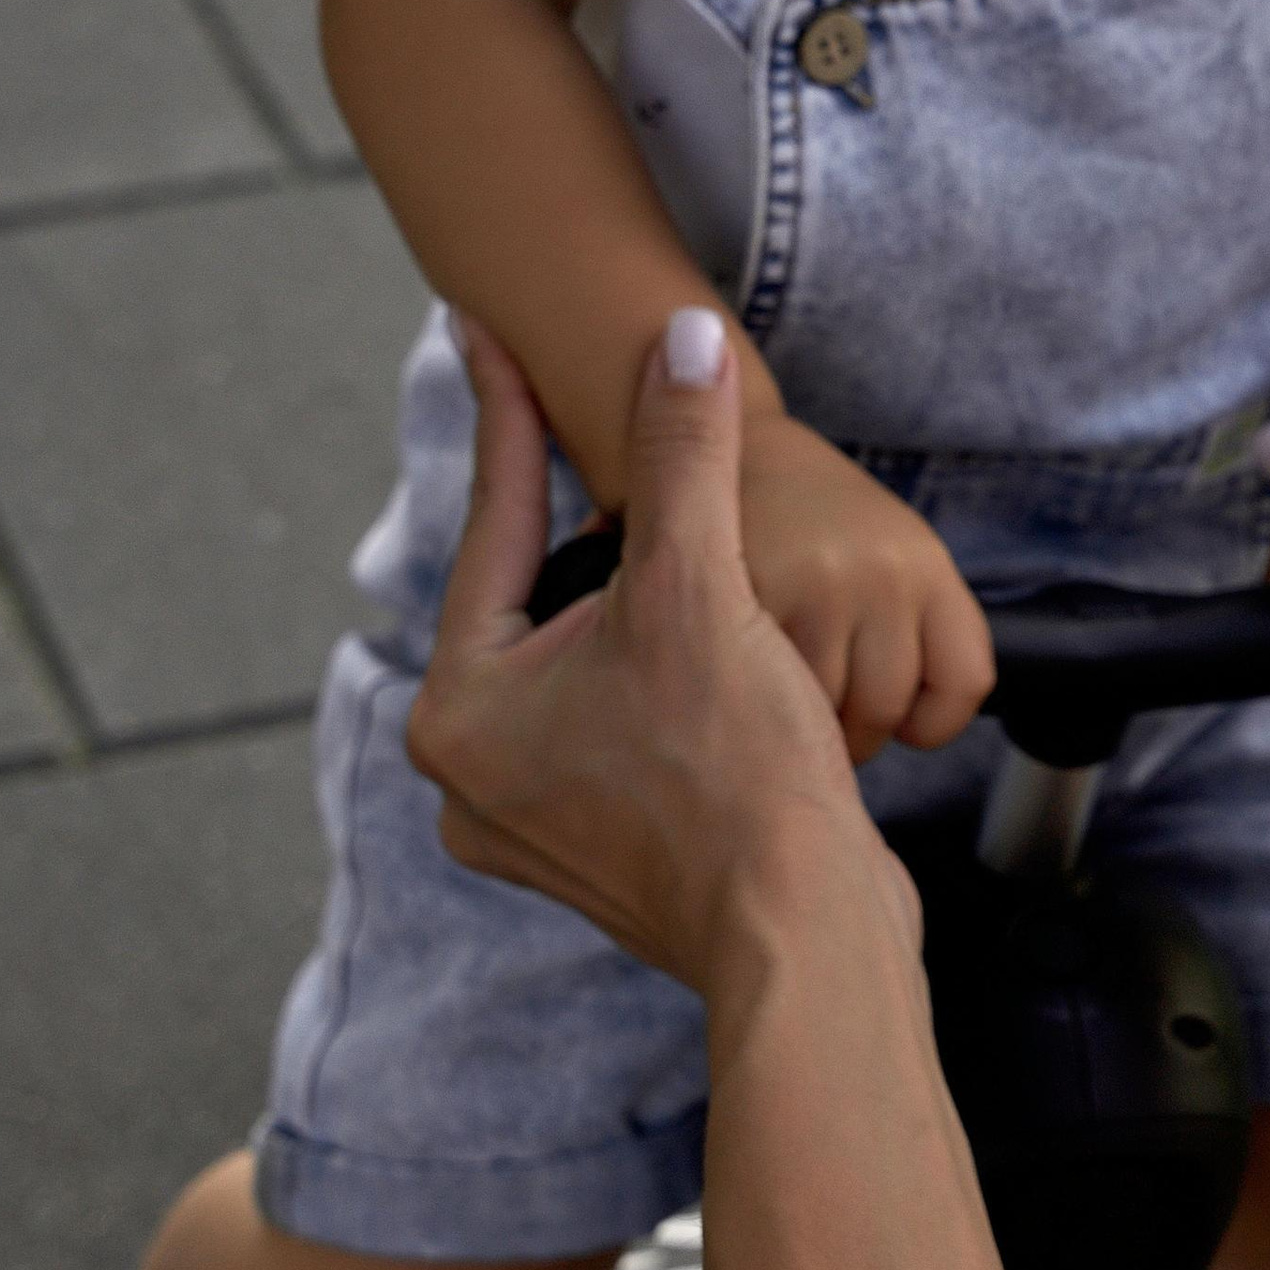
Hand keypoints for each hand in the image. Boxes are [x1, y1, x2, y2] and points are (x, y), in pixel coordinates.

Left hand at [407, 317, 909, 997]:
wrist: (808, 940)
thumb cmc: (740, 774)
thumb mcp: (702, 588)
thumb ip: (686, 457)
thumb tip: (684, 339)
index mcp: (462, 711)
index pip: (493, 529)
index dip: (506, 416)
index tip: (482, 329)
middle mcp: (476, 776)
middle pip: (533, 600)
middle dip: (571, 518)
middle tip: (557, 413)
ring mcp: (536, 821)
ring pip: (581, 664)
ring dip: (626, 601)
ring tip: (652, 529)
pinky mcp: (605, 849)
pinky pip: (619, 721)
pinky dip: (655, 671)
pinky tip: (702, 641)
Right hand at [738, 413, 994, 762]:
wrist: (731, 446)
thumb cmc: (813, 521)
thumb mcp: (889, 554)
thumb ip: (914, 631)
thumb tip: (912, 731)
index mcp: (928, 567)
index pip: (965, 684)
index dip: (931, 721)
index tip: (897, 719)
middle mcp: (884, 574)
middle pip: (885, 709)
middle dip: (853, 731)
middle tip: (821, 706)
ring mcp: (820, 583)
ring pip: (823, 712)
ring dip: (799, 719)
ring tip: (777, 683)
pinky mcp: (755, 591)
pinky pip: (766, 690)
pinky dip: (753, 694)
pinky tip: (742, 664)